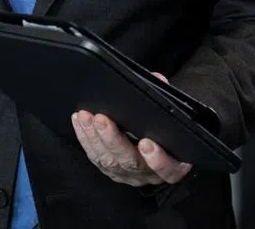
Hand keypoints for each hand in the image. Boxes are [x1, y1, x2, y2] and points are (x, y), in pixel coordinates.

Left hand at [71, 73, 191, 187]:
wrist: (160, 150)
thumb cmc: (169, 131)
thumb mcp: (174, 115)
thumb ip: (167, 97)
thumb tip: (157, 79)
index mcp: (173, 165)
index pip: (168, 169)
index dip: (158, 159)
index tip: (146, 143)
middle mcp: (150, 174)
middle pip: (132, 163)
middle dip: (114, 140)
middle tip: (102, 120)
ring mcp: (129, 175)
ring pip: (110, 162)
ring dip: (95, 138)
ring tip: (86, 117)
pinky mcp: (112, 171)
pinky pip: (96, 159)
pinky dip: (86, 140)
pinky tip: (81, 123)